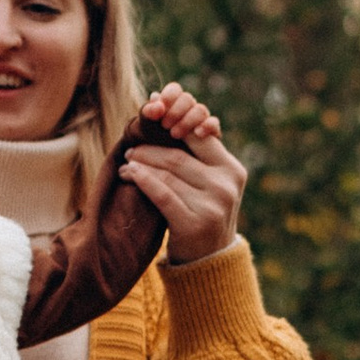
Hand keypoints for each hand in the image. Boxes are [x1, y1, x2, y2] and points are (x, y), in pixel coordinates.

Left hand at [126, 88, 245, 262]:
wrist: (209, 260)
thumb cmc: (203, 212)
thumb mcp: (210, 182)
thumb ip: (195, 153)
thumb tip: (159, 98)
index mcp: (232, 169)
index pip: (200, 135)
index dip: (173, 124)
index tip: (152, 123)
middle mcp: (226, 185)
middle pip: (178, 155)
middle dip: (149, 149)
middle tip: (131, 148)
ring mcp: (212, 205)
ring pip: (167, 174)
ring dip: (141, 164)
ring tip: (127, 163)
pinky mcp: (194, 223)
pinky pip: (161, 194)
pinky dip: (142, 180)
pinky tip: (130, 174)